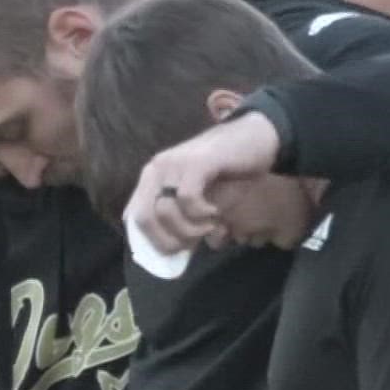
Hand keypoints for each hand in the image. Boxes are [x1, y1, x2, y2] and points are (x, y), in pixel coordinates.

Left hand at [124, 110, 280, 255]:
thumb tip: (172, 251)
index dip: (151, 241)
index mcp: (152, 178)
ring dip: (188, 230)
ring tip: (209, 227)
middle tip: (192, 245)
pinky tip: (215, 212)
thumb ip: (183, 222)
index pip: (133, 217)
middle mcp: (156, 169)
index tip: (174, 252)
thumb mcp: (201, 203)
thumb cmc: (228, 173)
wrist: (256, 138)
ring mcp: (174, 164)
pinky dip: (201, 214)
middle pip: (143, 218)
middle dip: (167, 241)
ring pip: (164, 211)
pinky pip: (187, 198)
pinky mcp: (196, 162)